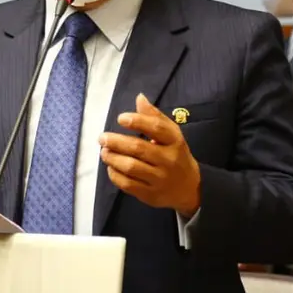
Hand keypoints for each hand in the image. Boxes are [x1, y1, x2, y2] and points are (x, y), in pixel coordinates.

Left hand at [98, 93, 200, 216]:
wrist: (190, 188)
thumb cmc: (176, 155)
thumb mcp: (171, 135)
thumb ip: (154, 117)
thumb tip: (139, 97)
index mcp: (175, 142)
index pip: (156, 128)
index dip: (137, 121)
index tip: (120, 118)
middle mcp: (169, 160)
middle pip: (138, 148)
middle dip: (116, 141)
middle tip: (102, 137)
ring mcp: (160, 179)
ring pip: (131, 167)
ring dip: (112, 158)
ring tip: (104, 151)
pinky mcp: (150, 195)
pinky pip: (128, 184)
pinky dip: (115, 175)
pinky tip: (111, 167)